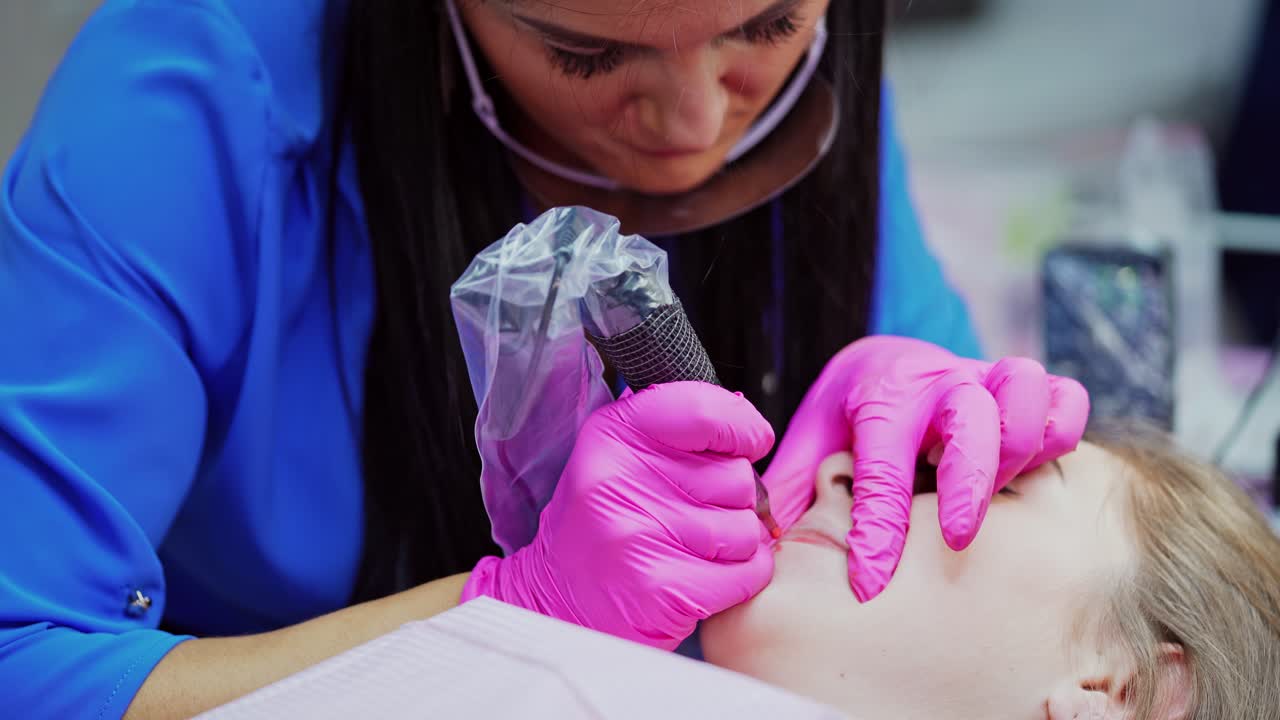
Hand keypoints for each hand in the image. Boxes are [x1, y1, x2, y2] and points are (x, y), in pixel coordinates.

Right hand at [462, 381, 775, 648]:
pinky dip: (742, 577)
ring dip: (738, 542)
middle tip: (696, 513)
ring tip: (696, 548)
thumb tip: (743, 417)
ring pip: (747, 527)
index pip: (705, 411)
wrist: (559, 602)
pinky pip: (749, 571)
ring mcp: (640, 536)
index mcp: (613, 435)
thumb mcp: (620, 456)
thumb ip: (677, 430)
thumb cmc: (602, 526)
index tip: (748, 443)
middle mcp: (621, 480)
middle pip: (738, 475)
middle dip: (734, 498)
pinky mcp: (662, 589)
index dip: (743, 427)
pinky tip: (706, 577)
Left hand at [763, 336, 1088, 600]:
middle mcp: (940, 382)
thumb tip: (764, 538)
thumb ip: (790, 484)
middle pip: (973, 420)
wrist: (888, 361)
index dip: (878, 530)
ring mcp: (988, 379)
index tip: (869, 583)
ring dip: (1018, 446)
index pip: (881, 466)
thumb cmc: (851, 414)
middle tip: (955, 540)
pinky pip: (1068, 399)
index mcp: (879, 395)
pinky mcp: (1028, 388)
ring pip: (1027, 392)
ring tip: (995, 489)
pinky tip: (1033, 469)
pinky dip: (1062, 432)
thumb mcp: (811, 437)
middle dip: (969, 485)